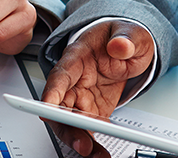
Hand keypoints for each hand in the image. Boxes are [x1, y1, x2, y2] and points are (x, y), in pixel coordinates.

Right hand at [41, 20, 154, 156]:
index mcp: (77, 56)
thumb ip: (125, 38)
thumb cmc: (121, 36)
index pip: (60, 75)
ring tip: (94, 154)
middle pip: (59, 106)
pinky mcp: (93, 110)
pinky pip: (87, 129)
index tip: (48, 108)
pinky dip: (92, 142)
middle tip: (81, 143)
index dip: (52, 92)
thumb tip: (120, 46)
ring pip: (70, 122)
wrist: (128, 46)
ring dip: (78, 139)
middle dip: (66, 126)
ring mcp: (81, 97)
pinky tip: (100, 152)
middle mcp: (74, 80)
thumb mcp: (130, 31)